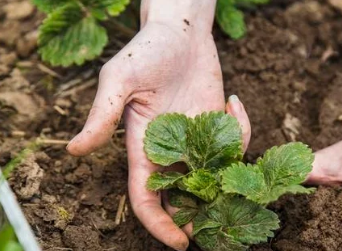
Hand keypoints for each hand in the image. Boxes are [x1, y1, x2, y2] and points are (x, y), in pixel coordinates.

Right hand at [66, 12, 250, 250]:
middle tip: (220, 230)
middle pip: (182, 196)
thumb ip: (102, 116)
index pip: (146, 196)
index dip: (159, 224)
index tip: (180, 243)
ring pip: (211, 177)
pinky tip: (235, 102)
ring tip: (242, 186)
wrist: (179, 32)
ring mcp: (197, 138)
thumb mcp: (119, 80)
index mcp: (143, 147)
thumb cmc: (146, 51)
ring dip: (226, 185)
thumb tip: (74, 150)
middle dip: (198, 216)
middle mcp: (170, 149)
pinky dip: (242, 131)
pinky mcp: (218, 124)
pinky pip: (234, 143)